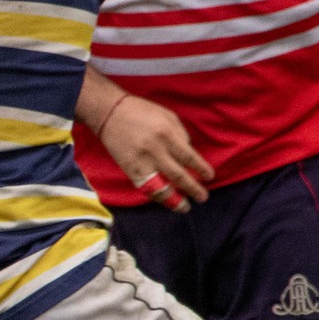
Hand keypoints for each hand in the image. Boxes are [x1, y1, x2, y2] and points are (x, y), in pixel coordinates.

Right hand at [94, 92, 212, 211]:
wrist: (109, 113)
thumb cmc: (141, 112)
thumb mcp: (167, 116)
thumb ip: (180, 135)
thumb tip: (189, 156)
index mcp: (167, 134)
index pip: (189, 157)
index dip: (201, 169)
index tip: (209, 177)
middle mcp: (155, 150)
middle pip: (178, 175)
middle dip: (193, 189)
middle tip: (203, 197)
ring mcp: (141, 162)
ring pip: (160, 187)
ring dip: (175, 200)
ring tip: (185, 207)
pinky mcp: (129, 169)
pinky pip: (145, 188)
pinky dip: (156, 196)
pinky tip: (164, 200)